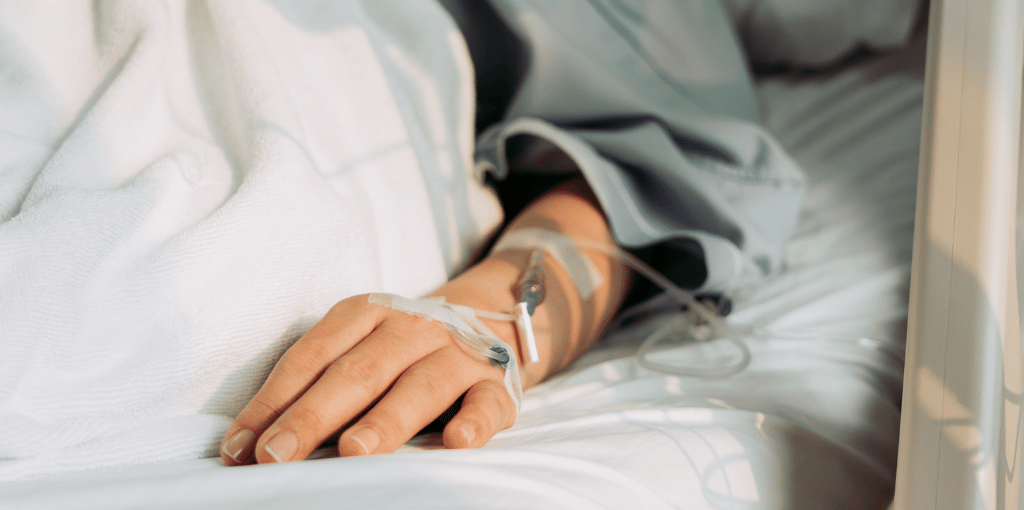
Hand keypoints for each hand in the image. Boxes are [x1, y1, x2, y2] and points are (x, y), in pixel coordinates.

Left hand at [220, 293, 518, 464]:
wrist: (491, 320)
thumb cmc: (402, 350)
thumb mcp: (359, 348)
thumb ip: (314, 387)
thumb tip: (251, 443)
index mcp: (367, 314)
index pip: (311, 356)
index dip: (273, 400)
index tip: (239, 447)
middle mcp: (412, 328)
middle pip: (358, 373)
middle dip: (313, 417)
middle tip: (277, 456)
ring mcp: (457, 355)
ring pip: (420, 387)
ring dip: (385, 420)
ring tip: (354, 452)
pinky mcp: (496, 385)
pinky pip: (487, 403)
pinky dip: (475, 421)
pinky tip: (457, 441)